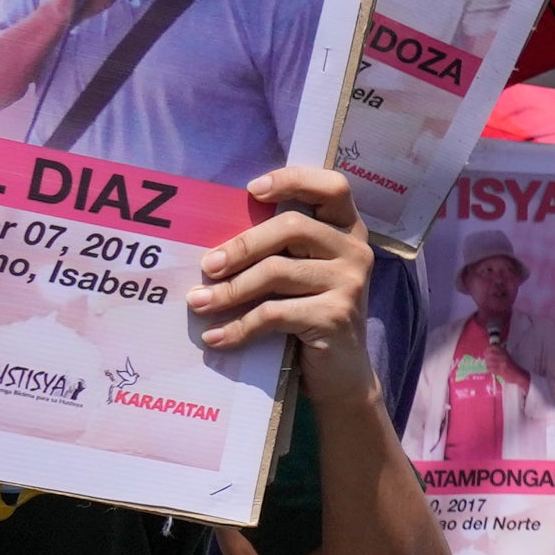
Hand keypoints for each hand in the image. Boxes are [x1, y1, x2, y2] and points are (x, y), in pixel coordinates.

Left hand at [189, 164, 372, 382]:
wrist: (341, 374)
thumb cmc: (311, 315)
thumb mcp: (303, 273)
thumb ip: (282, 249)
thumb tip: (215, 243)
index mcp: (348, 230)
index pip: (332, 187)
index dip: (293, 180)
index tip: (252, 190)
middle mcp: (355, 251)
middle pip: (292, 228)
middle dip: (241, 246)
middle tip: (206, 267)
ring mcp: (350, 284)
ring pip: (277, 272)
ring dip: (230, 290)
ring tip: (199, 303)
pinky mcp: (336, 317)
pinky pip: (274, 313)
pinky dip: (239, 327)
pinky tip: (216, 337)